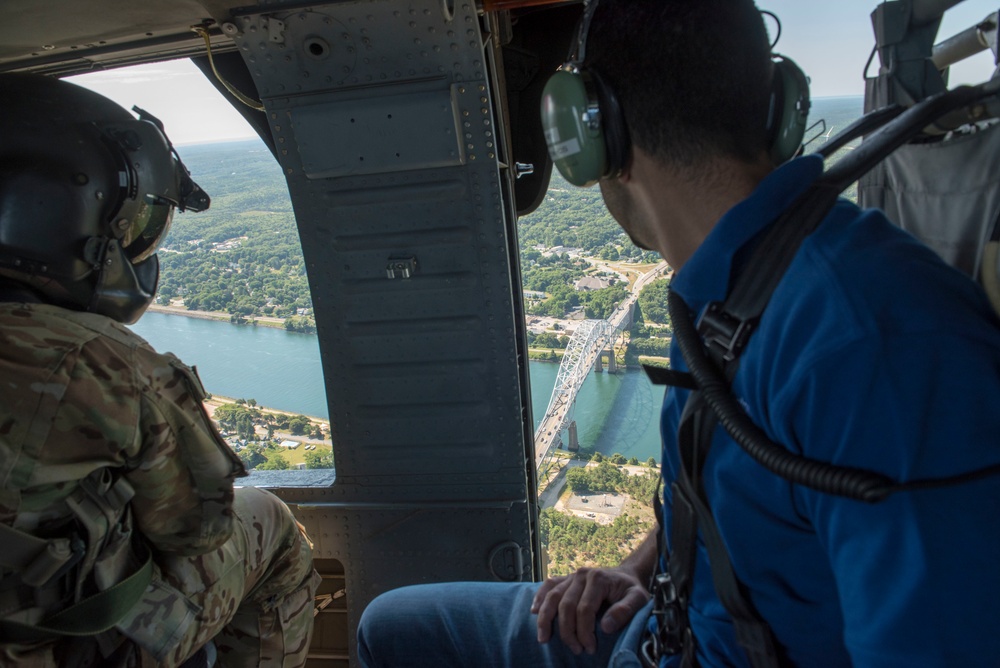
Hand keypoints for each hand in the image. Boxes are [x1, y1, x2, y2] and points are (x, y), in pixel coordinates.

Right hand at [530, 566, 650, 654]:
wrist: (625, 575)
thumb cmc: (631, 589)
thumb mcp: (638, 598)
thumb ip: (625, 610)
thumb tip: (605, 627)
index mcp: (598, 579)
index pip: (584, 609)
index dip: (584, 631)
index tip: (590, 648)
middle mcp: (581, 574)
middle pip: (565, 605)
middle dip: (567, 631)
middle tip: (576, 649)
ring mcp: (571, 575)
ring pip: (552, 596)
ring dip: (545, 619)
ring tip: (543, 638)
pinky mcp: (565, 578)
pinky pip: (548, 586)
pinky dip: (539, 598)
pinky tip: (534, 611)